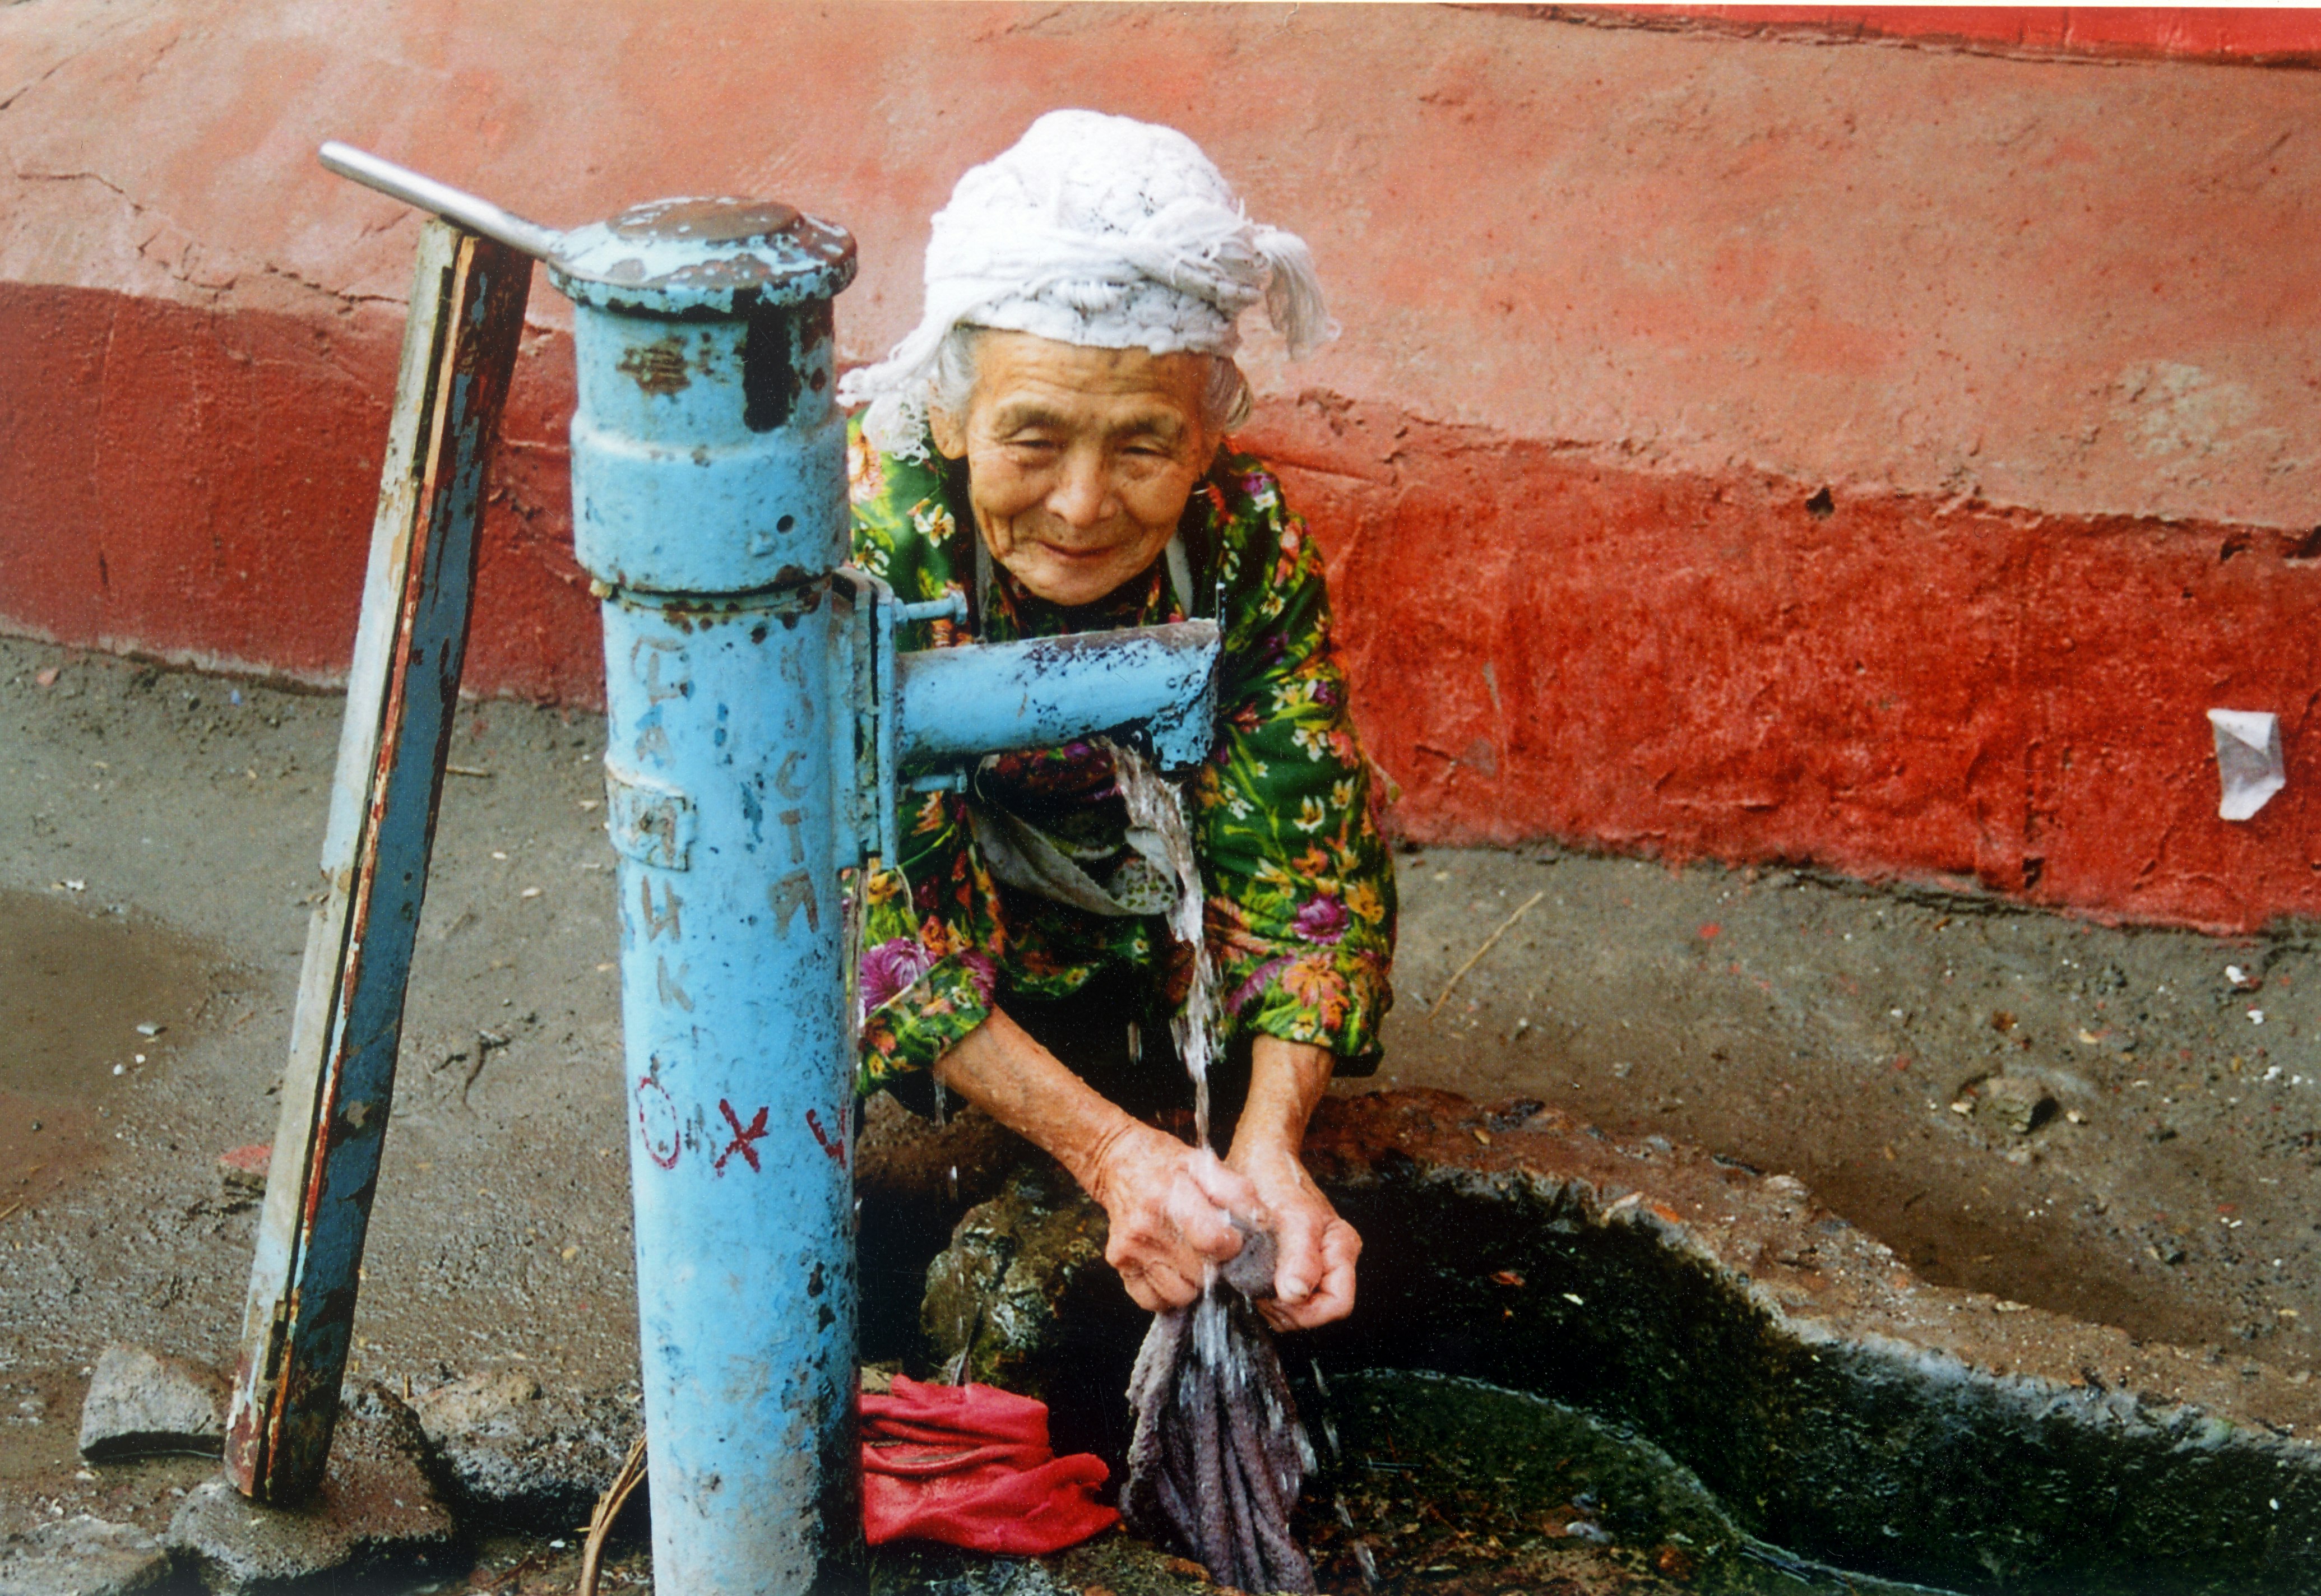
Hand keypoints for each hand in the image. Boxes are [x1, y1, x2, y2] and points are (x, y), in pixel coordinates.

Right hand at [1085, 1121, 1262, 1311]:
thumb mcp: (1204, 1163)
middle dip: (1215, 1266)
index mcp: (1169, 1195)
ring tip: (1191, 1257)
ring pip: (1179, 1294)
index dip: (1231, 1244)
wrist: (1119, 1162)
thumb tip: (1262, 1224)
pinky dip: (1167, 1293)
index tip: (1229, 1237)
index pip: (1212, 1241)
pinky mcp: (1118, 1264)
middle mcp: (1145, 1225)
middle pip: (1201, 1274)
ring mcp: (1129, 1248)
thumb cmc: (1169, 1164)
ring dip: (1193, 1283)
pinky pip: (1153, 1301)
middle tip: (1210, 1249)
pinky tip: (1172, 1268)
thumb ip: (1237, 1191)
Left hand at [1226, 1141, 1360, 1330]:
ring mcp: (1310, 1263)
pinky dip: (1262, 1292)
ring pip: (1296, 1310)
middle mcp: (1331, 1260)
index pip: (1337, 1305)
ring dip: (1270, 1301)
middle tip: (1255, 1282)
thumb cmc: (1276, 1177)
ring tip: (1250, 1273)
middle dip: (1285, 1308)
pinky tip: (1248, 1273)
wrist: (1256, 1157)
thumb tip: (1297, 1294)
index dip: (1306, 1309)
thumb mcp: (1290, 1214)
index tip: (1274, 1292)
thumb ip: (1299, 1256)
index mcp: (1342, 1249)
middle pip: (1315, 1312)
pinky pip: (1280, 1297)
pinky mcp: (1289, 1264)